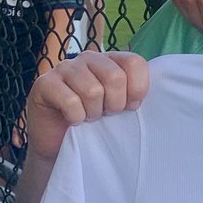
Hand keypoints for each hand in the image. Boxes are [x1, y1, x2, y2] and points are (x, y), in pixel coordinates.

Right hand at [24, 51, 149, 163]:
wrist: (61, 143)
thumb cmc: (97, 122)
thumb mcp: (122, 105)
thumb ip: (137, 92)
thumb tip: (159, 91)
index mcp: (110, 60)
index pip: (134, 62)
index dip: (138, 89)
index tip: (131, 107)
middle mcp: (88, 58)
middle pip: (115, 77)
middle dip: (115, 104)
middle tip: (106, 114)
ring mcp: (64, 68)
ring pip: (92, 90)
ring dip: (94, 112)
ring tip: (89, 116)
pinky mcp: (44, 83)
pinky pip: (70, 101)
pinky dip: (76, 117)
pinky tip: (73, 120)